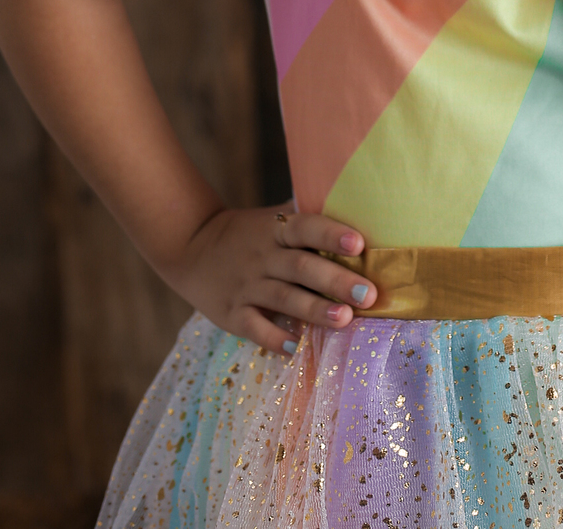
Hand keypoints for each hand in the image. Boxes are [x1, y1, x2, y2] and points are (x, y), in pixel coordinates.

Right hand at [163, 203, 375, 354]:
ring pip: (283, 298)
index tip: (359, 244)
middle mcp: (263, 256)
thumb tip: (362, 216)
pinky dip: (274, 338)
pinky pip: (254, 327)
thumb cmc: (251, 234)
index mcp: (276, 229)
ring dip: (315, 309)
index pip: (306, 227)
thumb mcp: (274, 220)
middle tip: (369, 294)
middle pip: (301, 267)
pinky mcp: (232, 314)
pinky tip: (297, 345)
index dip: (331, 234)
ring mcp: (246, 286)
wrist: (193, 247)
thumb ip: (308, 221)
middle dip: (336, 281)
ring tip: (345, 320)